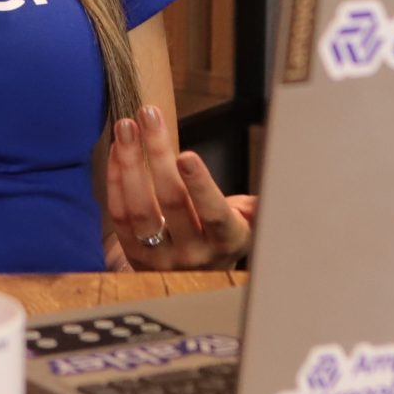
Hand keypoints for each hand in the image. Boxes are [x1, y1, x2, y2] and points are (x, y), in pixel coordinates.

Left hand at [103, 104, 255, 271]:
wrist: (196, 277)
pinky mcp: (134, 256)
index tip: (186, 155)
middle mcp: (193, 253)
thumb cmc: (221, 234)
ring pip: (140, 209)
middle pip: (171, 201)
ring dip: (130, 163)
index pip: (213, 213)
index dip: (200, 185)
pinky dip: (115, 180)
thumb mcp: (246, 221)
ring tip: (126, 127)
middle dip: (157, 153)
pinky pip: (120, 216)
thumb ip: (254, 202)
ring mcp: (161, 258)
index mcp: (226, 240)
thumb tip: (278, 179)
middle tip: (148, 116)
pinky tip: (117, 151)